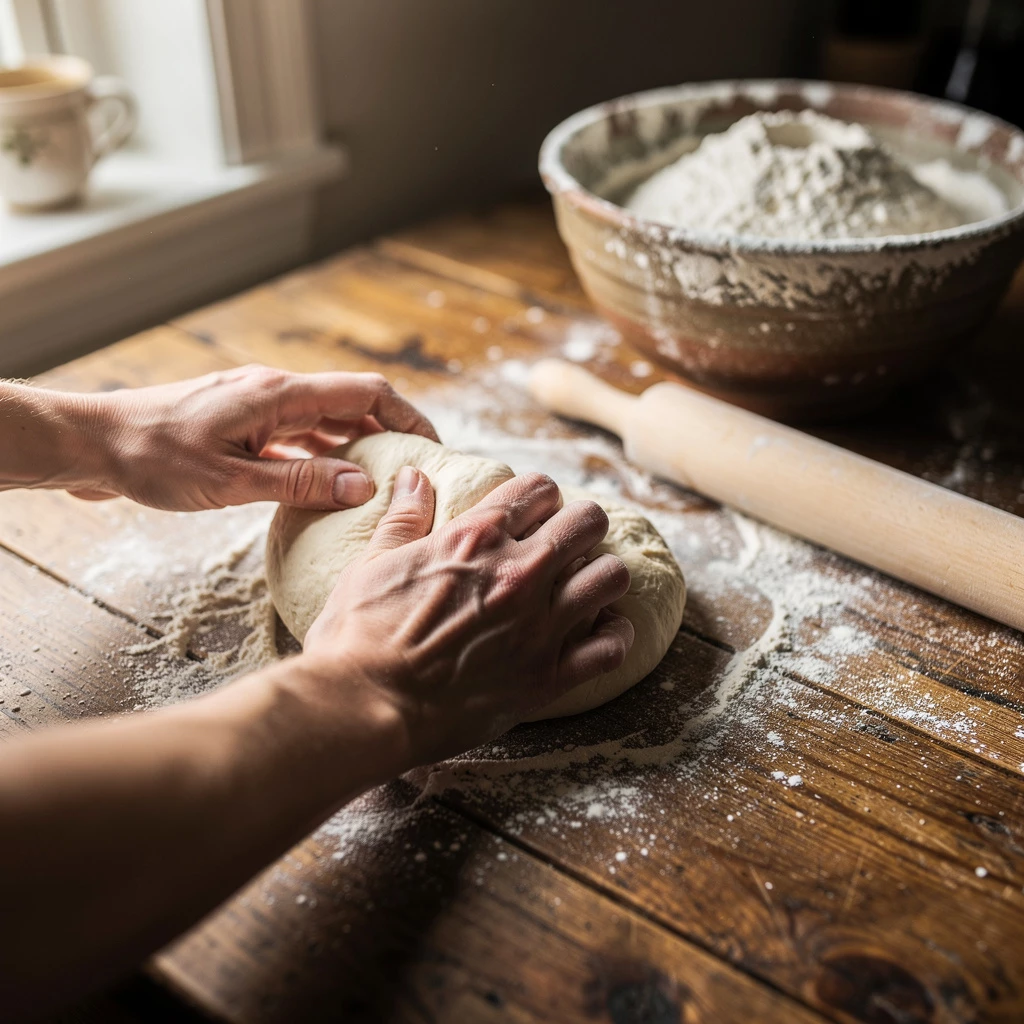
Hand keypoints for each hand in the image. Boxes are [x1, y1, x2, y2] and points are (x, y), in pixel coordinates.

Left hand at [59, 364, 437, 510]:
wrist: (91, 443)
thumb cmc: (151, 457)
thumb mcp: (230, 481)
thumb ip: (300, 484)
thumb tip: (363, 486)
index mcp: (279, 394)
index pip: (367, 392)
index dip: (408, 415)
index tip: (433, 447)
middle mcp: (274, 392)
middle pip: (350, 405)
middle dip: (389, 434)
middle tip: (414, 473)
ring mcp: (256, 406)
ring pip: (323, 421)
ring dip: (355, 446)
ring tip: (380, 482)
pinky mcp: (239, 424)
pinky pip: (294, 435)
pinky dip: (318, 456)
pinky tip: (325, 484)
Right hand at [300, 468, 633, 766]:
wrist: (362, 706)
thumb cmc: (357, 636)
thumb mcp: (372, 563)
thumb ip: (403, 518)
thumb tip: (414, 476)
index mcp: (475, 537)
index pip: (539, 488)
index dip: (540, 496)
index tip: (533, 513)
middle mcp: (517, 573)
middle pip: (587, 521)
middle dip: (581, 526)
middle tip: (566, 544)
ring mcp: (538, 625)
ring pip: (612, 576)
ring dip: (601, 576)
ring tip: (584, 587)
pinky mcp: (547, 676)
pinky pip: (613, 646)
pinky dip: (613, 636)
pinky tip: (598, 634)